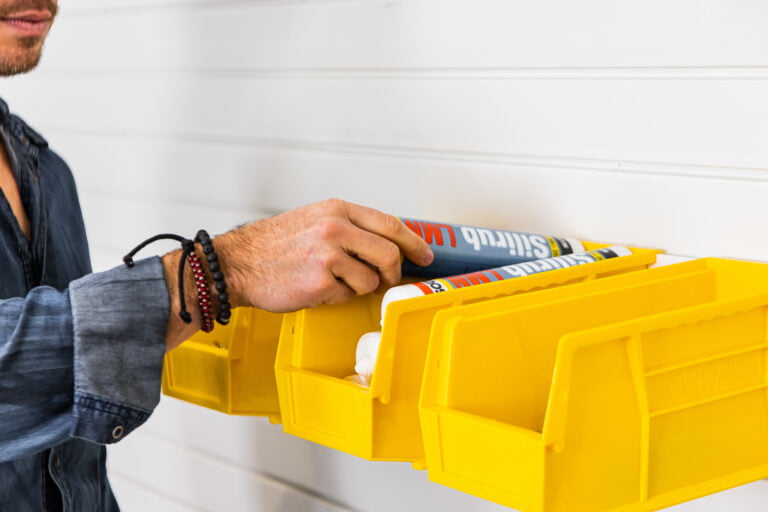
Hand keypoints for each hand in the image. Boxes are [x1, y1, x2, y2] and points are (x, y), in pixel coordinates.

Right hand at [162, 199, 433, 349]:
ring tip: (331, 281)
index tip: (424, 255)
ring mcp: (330, 254)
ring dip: (357, 287)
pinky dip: (336, 298)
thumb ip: (350, 228)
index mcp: (337, 210)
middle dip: (392, 272)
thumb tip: (385, 246)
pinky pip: (348, 296)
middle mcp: (336, 228)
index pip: (391, 224)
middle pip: (390, 254)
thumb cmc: (272, 246)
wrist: (237, 263)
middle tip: (384, 279)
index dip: (414, 242)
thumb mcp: (314, 220)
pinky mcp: (321, 281)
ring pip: (371, 280)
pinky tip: (316, 288)